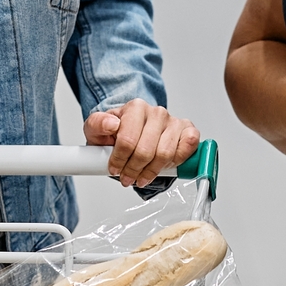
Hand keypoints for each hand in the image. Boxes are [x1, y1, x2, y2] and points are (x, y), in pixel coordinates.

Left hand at [84, 101, 202, 186]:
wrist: (134, 131)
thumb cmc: (116, 132)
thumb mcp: (97, 129)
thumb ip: (97, 124)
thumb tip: (111, 124)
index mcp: (136, 107)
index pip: (128, 140)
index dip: (120, 160)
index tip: (114, 169)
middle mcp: (157, 112)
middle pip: (146, 151)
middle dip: (134, 170)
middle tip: (127, 178)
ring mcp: (174, 121)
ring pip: (165, 154)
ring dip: (152, 171)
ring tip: (142, 176)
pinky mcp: (188, 130)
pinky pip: (188, 148)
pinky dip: (177, 161)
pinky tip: (164, 165)